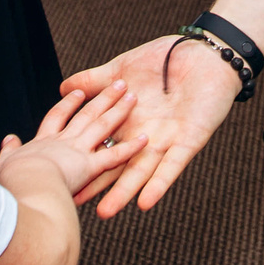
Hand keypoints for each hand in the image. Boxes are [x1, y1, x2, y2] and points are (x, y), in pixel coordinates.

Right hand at [0, 79, 143, 202]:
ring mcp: (79, 152)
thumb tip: (8, 139)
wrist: (22, 190)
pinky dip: (130, 148)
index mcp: (44, 141)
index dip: (68, 104)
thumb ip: (9, 150)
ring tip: (132, 98)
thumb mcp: (5, 162)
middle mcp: (64, 142)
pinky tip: (145, 139)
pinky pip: (115, 155)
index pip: (58, 117)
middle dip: (103, 99)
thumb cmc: (12, 181)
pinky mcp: (91, 166)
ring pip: (103, 127)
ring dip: (118, 112)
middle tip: (119, 84)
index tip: (77, 92)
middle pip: (87, 115)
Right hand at [60, 33, 240, 216]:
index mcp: (127, 122)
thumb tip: (63, 86)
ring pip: (142, 172)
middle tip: (76, 205)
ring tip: (105, 211)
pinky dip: (160, 183)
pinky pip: (173, 165)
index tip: (59, 178)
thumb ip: (94, 81)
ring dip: (125, 192)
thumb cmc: (166, 59)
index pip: (101, 146)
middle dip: (99, 186)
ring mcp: (166, 141)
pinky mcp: (189, 140)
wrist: (204, 52)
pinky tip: (146, 201)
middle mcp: (144, 136)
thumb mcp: (123, 70)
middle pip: (117, 165)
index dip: (82, 160)